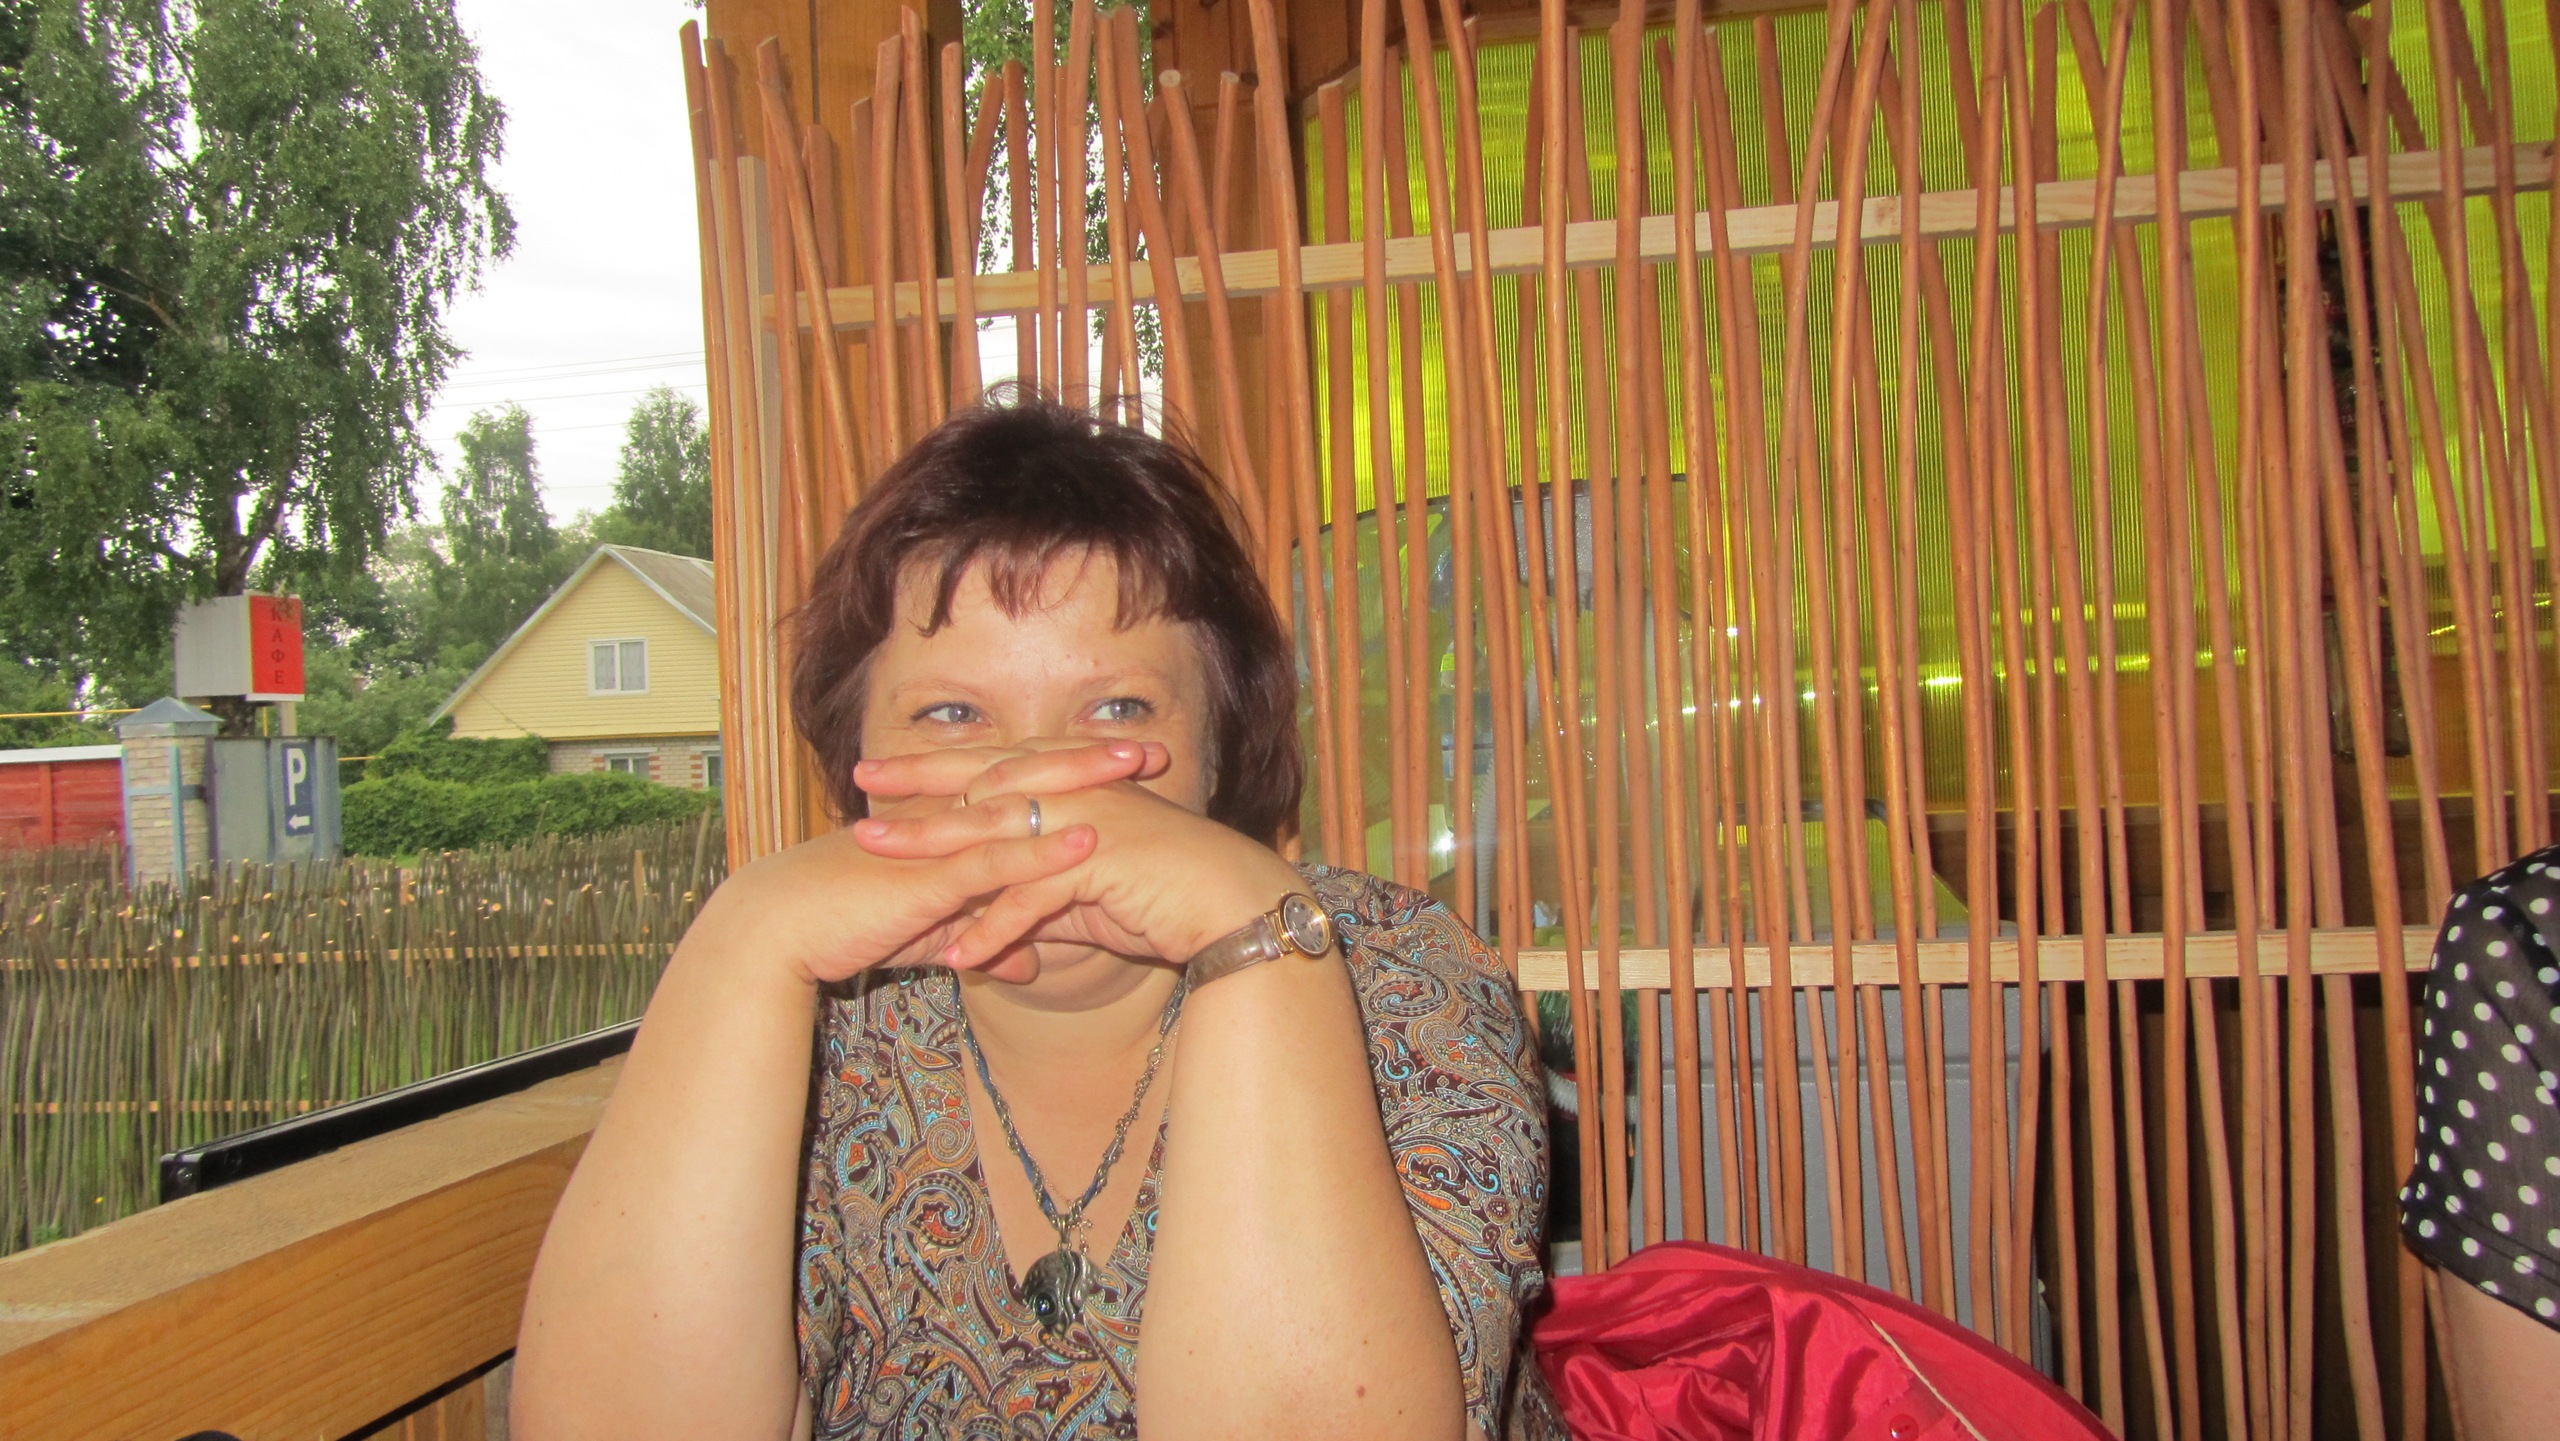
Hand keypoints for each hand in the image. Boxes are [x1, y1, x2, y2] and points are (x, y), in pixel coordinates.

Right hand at [709, 743, 1166, 986]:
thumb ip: (981, 942)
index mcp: (943, 822)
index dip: (1066, 770)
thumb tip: (1026, 967)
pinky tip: (1088, 840)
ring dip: (1080, 787)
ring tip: (1134, 772)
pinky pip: (995, 861)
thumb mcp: (928, 939)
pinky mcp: (929, 878)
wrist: (779, 932)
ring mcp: (938, 843)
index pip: (1014, 784)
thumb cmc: (844, 928)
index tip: (1120, 761)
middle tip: (1145, 748)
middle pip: (1025, 778)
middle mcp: (944, 819)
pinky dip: (1043, 851)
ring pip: (1021, 805)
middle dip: (1086, 762)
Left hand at [848, 771, 1303, 975]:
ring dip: (935, 858)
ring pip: (998, 837)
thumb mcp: (1093, 890)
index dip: (933, 771)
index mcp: (1076, 784)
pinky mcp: (1102, 862)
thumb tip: (995, 916)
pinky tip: (958, 960)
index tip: (880, 776)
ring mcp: (1089, 822)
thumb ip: (1044, 891)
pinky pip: (1034, 897)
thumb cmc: (1171, 896)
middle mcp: (1078, 792)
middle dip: (916, 795)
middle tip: (859, 796)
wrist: (1237, 906)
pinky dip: (996, 929)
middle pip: (981, 788)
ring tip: (879, 876)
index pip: (991, 770)